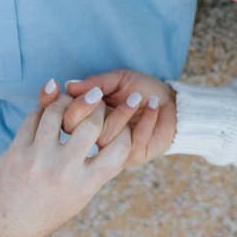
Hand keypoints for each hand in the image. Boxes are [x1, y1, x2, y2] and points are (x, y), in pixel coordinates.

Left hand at [0, 92, 130, 236]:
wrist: (7, 226)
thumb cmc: (50, 208)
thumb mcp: (81, 196)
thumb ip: (99, 169)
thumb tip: (122, 130)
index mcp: (85, 185)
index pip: (120, 147)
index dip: (124, 129)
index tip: (119, 122)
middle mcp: (63, 171)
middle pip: (92, 122)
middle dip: (97, 107)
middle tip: (96, 102)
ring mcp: (37, 160)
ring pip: (58, 110)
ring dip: (67, 100)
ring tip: (70, 101)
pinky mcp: (16, 151)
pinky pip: (34, 116)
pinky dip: (45, 107)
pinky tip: (49, 108)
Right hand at [60, 70, 176, 166]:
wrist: (173, 105)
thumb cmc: (142, 89)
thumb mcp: (118, 80)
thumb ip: (96, 83)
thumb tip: (69, 84)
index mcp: (87, 117)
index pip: (64, 117)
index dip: (63, 105)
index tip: (70, 89)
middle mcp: (95, 136)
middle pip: (77, 132)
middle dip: (88, 110)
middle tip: (101, 95)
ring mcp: (112, 149)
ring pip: (105, 136)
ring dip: (122, 113)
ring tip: (137, 98)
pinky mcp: (132, 156)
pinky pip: (132, 140)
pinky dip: (146, 118)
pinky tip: (153, 104)